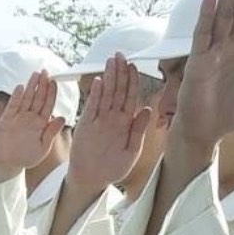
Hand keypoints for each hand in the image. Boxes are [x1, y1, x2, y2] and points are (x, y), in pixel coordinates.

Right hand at [0, 71, 65, 182]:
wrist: (8, 164)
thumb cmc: (26, 157)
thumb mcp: (43, 147)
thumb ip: (51, 133)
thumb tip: (62, 118)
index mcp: (41, 124)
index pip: (48, 105)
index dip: (51, 93)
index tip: (54, 82)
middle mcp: (30, 118)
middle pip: (38, 98)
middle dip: (42, 85)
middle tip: (46, 72)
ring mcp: (18, 117)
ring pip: (26, 98)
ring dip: (31, 86)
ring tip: (36, 74)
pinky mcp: (7, 120)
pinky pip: (12, 106)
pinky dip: (16, 97)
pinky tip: (21, 88)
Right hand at [66, 53, 152, 194]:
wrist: (92, 179)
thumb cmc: (112, 168)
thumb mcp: (131, 152)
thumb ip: (138, 131)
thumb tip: (147, 109)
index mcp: (125, 122)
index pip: (130, 96)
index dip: (132, 80)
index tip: (133, 65)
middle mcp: (112, 118)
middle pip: (118, 90)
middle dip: (120, 72)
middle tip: (120, 55)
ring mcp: (99, 120)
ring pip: (106, 94)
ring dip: (109, 77)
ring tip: (111, 61)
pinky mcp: (86, 125)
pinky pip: (91, 106)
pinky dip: (96, 94)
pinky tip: (99, 81)